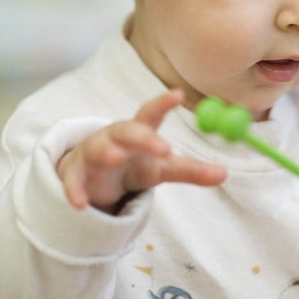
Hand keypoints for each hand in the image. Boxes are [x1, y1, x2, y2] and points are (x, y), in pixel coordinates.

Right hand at [56, 89, 226, 212]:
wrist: (95, 175)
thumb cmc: (134, 163)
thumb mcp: (162, 168)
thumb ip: (191, 170)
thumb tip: (225, 174)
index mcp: (139, 131)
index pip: (151, 114)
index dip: (163, 104)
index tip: (178, 94)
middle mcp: (115, 138)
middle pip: (127, 131)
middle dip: (142, 136)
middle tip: (163, 146)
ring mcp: (94, 154)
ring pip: (98, 149)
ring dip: (106, 152)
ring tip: (116, 157)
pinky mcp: (77, 175)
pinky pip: (74, 181)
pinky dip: (75, 190)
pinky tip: (80, 204)